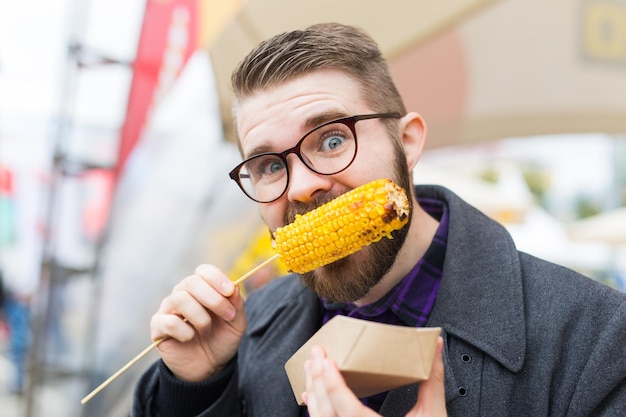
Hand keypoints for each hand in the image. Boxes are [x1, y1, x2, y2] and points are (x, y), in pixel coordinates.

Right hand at [150, 264, 246, 381]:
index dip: (217, 278)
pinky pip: (169, 322)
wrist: (208, 368)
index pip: (203, 271)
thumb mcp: (236, 322)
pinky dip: (185, 332)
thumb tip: (234, 287)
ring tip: (207, 330)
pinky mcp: (158, 328)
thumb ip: (236, 304)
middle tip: (228, 316)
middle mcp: (182, 294)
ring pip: (180, 299)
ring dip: (201, 317)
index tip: (230, 291)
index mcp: (201, 289)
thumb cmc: (221, 340)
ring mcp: (168, 310)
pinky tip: (190, 339)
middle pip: (191, 282)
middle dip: (213, 299)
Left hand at [302, 337, 446, 416]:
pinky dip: (316, 409)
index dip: (334, 384)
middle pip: (327, 412)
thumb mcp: (433, 415)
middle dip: (317, 380)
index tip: (327, 360)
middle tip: (317, 353)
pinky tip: (312, 395)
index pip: (349, 410)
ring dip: (314, 392)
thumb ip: (432, 381)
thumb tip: (435, 347)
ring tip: (312, 367)